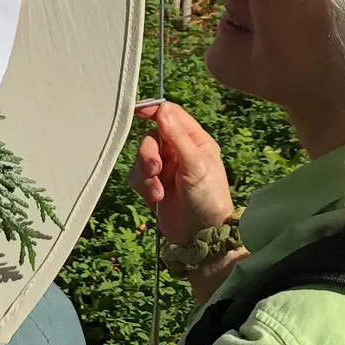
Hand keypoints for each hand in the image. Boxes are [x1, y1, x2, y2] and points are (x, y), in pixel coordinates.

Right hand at [129, 101, 234, 245]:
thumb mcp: (196, 165)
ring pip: (141, 157)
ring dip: (146, 174)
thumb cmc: (208, 198)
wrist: (200, 236)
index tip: (139, 112)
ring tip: (158, 192)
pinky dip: (143, 186)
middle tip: (156, 170)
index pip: (171, 115)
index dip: (155, 111)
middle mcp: (178, 151)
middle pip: (151, 137)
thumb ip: (177, 136)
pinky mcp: (152, 186)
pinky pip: (136, 176)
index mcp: (195, 140)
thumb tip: (162, 107)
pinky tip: (155, 199)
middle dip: (149, 154)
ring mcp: (165, 169)